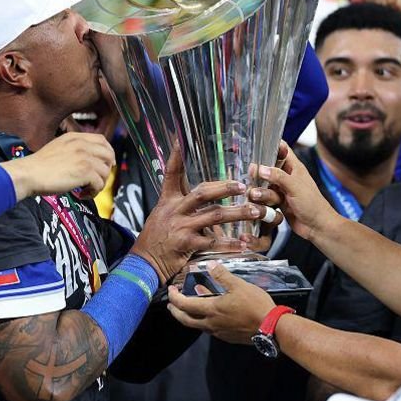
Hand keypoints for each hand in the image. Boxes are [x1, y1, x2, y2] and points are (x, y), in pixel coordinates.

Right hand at [1, 132, 114, 199]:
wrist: (29, 173)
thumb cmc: (38, 166)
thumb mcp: (57, 148)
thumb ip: (73, 150)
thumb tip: (86, 161)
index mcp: (75, 137)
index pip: (102, 140)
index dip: (108, 152)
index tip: (106, 163)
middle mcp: (82, 144)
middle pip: (109, 154)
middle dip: (106, 169)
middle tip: (98, 179)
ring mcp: (84, 157)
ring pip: (105, 171)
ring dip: (99, 183)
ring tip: (86, 190)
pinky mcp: (85, 172)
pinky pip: (99, 184)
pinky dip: (93, 192)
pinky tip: (82, 195)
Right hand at [131, 146, 262, 283]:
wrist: (145, 262)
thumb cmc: (156, 237)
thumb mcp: (162, 214)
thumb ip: (180, 202)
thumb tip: (202, 192)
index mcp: (168, 200)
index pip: (172, 173)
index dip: (176, 155)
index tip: (181, 138)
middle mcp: (175, 210)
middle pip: (203, 192)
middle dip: (225, 188)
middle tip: (243, 186)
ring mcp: (181, 227)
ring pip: (214, 215)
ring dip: (237, 213)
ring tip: (255, 211)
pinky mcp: (187, 244)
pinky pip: (213, 241)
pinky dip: (230, 243)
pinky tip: (243, 243)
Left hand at [167, 263, 273, 343]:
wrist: (271, 328)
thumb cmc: (255, 305)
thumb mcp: (239, 285)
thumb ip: (222, 276)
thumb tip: (210, 265)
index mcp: (211, 310)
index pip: (184, 305)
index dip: (174, 298)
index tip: (170, 290)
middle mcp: (211, 324)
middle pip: (186, 320)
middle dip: (175, 312)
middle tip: (171, 304)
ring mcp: (219, 333)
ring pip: (197, 326)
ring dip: (189, 317)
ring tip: (188, 308)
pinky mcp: (227, 338)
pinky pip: (209, 330)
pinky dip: (202, 321)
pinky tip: (209, 316)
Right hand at [245, 143, 338, 240]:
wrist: (317, 226)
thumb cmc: (312, 204)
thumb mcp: (295, 186)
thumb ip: (278, 176)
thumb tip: (261, 168)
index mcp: (294, 167)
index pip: (282, 149)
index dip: (271, 145)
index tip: (257, 147)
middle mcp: (287, 176)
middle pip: (268, 167)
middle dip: (260, 172)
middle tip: (252, 174)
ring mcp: (282, 189)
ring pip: (264, 184)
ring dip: (261, 190)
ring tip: (257, 195)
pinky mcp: (277, 202)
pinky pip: (265, 198)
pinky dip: (261, 200)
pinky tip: (259, 203)